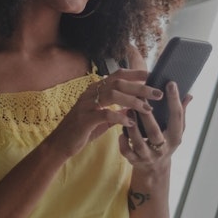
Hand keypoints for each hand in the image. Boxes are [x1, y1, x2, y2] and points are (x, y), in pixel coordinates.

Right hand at [46, 69, 163, 158]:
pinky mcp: (84, 119)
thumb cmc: (81, 130)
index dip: (135, 74)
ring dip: (132, 101)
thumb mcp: (101, 119)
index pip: (117, 75)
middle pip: (118, 83)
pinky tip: (130, 123)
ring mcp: (86, 105)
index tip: (152, 76)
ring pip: (112, 95)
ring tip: (147, 109)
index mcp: (95, 90)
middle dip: (140, 87)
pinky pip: (104, 114)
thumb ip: (116, 112)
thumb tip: (132, 109)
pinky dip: (119, 117)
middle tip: (157, 94)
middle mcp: (90, 93)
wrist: (60, 143)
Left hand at [119, 81, 192, 169]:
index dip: (175, 100)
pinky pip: (127, 152)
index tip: (171, 83)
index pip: (177, 117)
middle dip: (147, 116)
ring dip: (132, 127)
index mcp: (175, 137)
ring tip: (128, 110)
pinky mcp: (135, 161)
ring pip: (138, 143)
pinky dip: (123, 142)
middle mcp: (163, 148)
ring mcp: (148, 156)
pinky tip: (120, 132)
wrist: (155, 169)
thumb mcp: (175, 130)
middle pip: (154, 132)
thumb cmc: (166, 142)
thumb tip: (189, 95)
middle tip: (140, 96)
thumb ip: (180, 113)